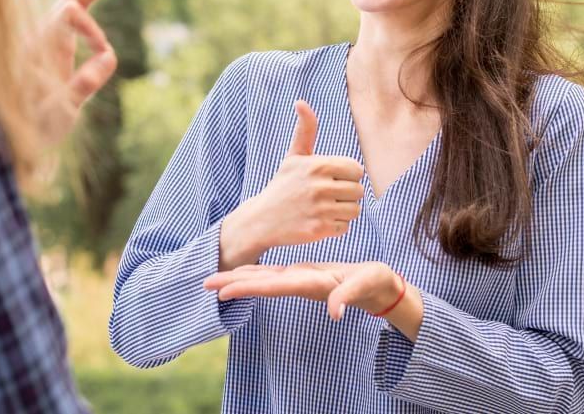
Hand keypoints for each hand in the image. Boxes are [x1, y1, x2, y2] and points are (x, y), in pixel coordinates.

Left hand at [36, 0, 134, 143]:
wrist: (6, 136)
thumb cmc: (33, 127)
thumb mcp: (58, 114)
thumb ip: (80, 86)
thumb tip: (108, 56)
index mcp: (41, 45)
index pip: (72, 13)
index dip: (94, 31)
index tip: (104, 59)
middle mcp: (41, 33)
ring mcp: (43, 35)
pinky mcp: (47, 41)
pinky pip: (67, 4)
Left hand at [203, 261, 401, 321]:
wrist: (379, 286)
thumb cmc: (373, 283)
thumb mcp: (364, 287)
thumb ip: (349, 297)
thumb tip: (334, 313)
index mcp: (309, 284)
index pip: (272, 286)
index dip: (246, 288)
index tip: (222, 292)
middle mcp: (299, 283)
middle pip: (260, 284)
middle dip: (232, 284)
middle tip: (204, 283)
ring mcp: (299, 279)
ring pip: (263, 278)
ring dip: (239, 278)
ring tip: (214, 279)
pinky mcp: (303, 274)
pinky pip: (273, 272)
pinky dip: (255, 271)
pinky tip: (242, 270)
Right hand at [218, 100, 363, 268]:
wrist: (262, 219)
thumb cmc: (282, 185)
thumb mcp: (294, 156)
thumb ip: (305, 130)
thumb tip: (301, 102)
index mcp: (318, 165)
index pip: (356, 170)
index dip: (346, 176)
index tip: (330, 180)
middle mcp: (320, 186)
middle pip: (358, 191)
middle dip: (346, 195)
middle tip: (326, 197)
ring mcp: (320, 209)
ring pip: (354, 210)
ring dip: (342, 212)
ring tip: (323, 209)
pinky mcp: (319, 229)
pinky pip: (345, 227)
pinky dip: (335, 227)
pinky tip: (319, 222)